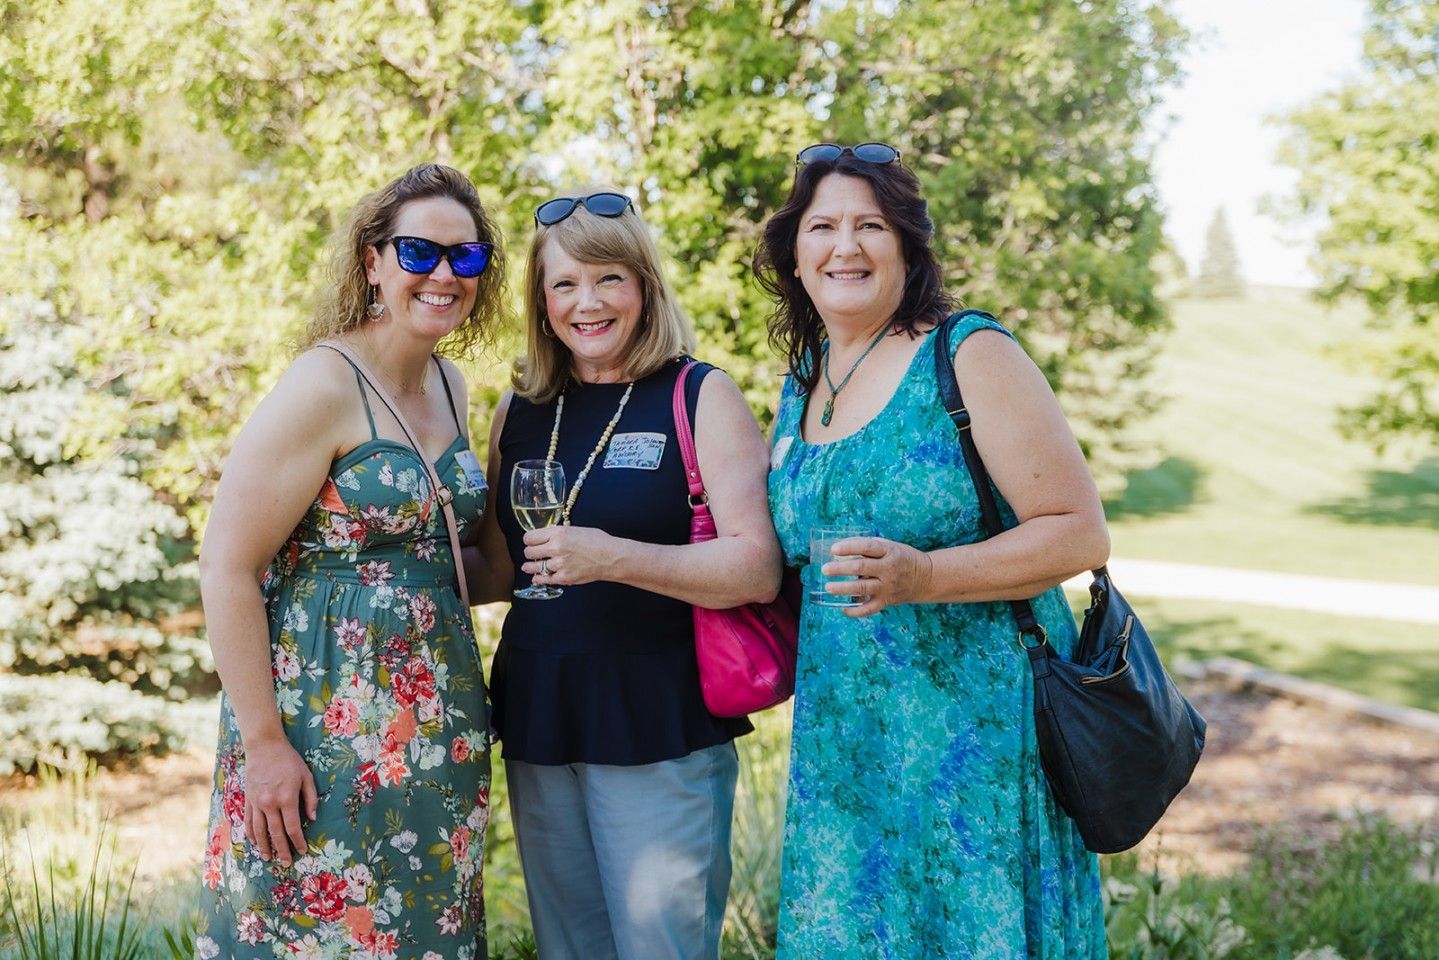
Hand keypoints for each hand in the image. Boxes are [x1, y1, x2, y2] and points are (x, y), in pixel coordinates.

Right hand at [242, 735, 318, 866]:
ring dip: (264, 847)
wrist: (264, 747)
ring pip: (259, 831)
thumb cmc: (289, 760)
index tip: (303, 851)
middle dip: (281, 851)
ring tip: (268, 859)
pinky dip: (251, 835)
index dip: (298, 842)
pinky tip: (255, 843)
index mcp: (287, 798)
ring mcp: (256, 803)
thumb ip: (311, 798)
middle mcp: (270, 804)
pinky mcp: (248, 800)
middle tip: (286, 864)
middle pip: (275, 834)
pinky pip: (248, 822)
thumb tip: (313, 818)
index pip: (292, 828)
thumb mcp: (306, 776)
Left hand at [521, 525, 618, 586]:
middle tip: (533, 553)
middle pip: (529, 551)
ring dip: (530, 566)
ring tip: (529, 566)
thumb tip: (546, 538)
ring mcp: (558, 564)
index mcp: (558, 533)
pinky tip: (537, 577)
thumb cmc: (598, 541)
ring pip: (533, 566)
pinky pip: (543, 579)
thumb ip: (559, 534)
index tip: (531, 542)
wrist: (611, 557)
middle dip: (530, 552)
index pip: (529, 537)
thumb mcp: (575, 529)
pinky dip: (538, 578)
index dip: (529, 540)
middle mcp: (555, 548)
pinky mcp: (563, 578)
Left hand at [822, 535, 934, 617]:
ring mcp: (887, 587)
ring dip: (843, 588)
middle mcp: (888, 569)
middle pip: (861, 568)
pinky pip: (869, 609)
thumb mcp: (889, 546)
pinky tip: (843, 609)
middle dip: (840, 569)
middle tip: (825, 569)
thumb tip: (839, 548)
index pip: (867, 547)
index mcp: (889, 551)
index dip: (849, 547)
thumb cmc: (900, 558)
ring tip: (828, 587)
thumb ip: (867, 547)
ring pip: (862, 588)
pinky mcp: (886, 601)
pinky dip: (855, 612)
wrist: (924, 577)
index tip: (833, 549)